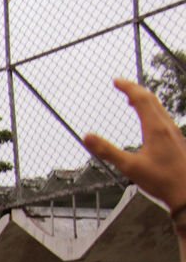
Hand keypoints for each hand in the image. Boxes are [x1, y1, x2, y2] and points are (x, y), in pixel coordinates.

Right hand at [83, 78, 185, 214]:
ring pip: (159, 108)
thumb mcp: (129, 167)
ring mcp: (173, 133)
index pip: (141, 99)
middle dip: (136, 90)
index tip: (116, 81)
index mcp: (155, 128)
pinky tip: (148, 121)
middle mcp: (166, 126)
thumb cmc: (161, 180)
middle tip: (121, 86)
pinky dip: (152, 111)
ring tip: (132, 99)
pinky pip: (163, 117)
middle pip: (152, 99)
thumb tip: (86, 136)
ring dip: (145, 99)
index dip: (128, 87)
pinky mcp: (176, 140)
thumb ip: (107, 151)